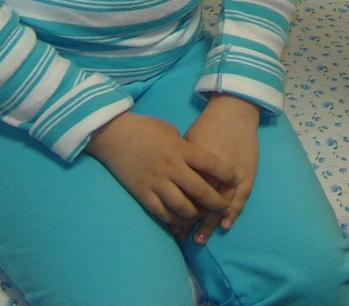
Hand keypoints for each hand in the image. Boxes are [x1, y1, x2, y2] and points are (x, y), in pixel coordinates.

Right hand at [85, 110, 235, 230]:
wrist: (113, 135)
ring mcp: (156, 182)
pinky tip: (181, 220)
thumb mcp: (170, 131)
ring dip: (196, 214)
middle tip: (225, 208)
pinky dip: (175, 219)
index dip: (226, 175)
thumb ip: (185, 147)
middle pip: (201, 191)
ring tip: (202, 215)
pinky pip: (162, 213)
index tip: (235, 181)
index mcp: (181, 149)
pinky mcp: (142, 193)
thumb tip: (197, 160)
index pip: (211, 164)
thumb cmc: (144, 128)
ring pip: (183, 207)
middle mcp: (171, 167)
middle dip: (217, 202)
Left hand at [182, 94, 260, 242]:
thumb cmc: (207, 125)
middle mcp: (209, 172)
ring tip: (199, 238)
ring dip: (208, 223)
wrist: (234, 111)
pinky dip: (231, 213)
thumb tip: (166, 176)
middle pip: (197, 203)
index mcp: (191, 164)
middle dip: (189, 222)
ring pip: (217, 205)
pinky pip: (239, 198)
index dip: (175, 210)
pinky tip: (224, 225)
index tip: (170, 223)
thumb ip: (178, 161)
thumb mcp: (186, 142)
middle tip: (182, 236)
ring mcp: (230, 174)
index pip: (182, 193)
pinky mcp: (246, 174)